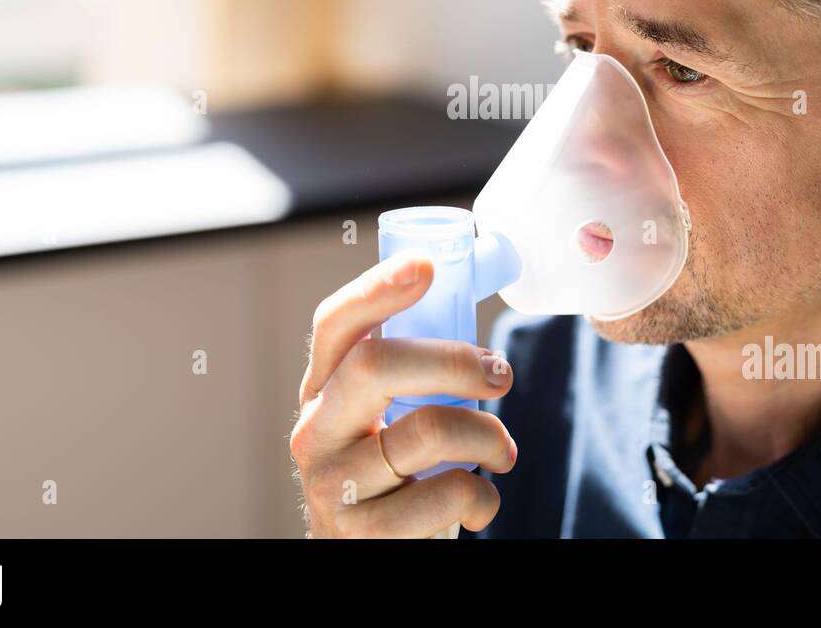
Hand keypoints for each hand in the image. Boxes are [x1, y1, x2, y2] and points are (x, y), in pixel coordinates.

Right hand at [290, 251, 516, 536]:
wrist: (369, 556)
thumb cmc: (393, 475)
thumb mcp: (384, 418)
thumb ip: (413, 370)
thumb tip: (472, 291)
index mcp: (322, 390)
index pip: (335, 325)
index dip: (377, 289)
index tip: (426, 265)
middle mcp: (315, 431)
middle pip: (376, 365)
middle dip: (454, 360)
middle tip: (500, 373)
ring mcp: (333, 485)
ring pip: (429, 431)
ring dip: (489, 436)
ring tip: (505, 450)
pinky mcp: (363, 536)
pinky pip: (447, 493)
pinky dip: (483, 496)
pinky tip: (479, 501)